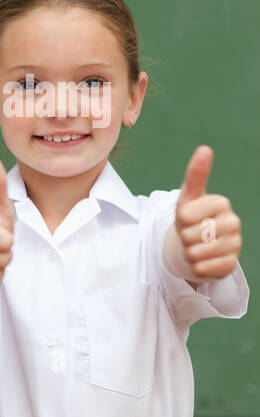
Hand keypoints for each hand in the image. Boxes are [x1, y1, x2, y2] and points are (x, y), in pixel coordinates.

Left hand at [172, 146, 240, 279]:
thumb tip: (205, 148)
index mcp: (221, 203)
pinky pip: (204, 268)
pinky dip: (197, 267)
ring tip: (196, 246)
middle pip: (190, 235)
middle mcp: (233, 222)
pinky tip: (202, 260)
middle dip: (184, 237)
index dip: (180, 220)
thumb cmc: (190, 218)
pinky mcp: (231, 265)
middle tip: (191, 235)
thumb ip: (196, 175)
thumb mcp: (188, 197)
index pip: (185, 215)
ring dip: (189, 253)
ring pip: (196, 253)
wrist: (196, 245)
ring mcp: (235, 244)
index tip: (187, 218)